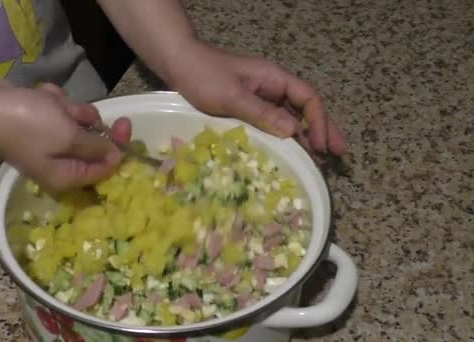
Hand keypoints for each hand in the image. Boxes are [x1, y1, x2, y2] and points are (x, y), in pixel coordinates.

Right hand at [0, 83, 131, 191]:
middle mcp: (60, 165)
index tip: (125, 122)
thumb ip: (97, 147)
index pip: (106, 168)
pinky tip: (40, 96)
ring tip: (49, 103)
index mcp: (68, 177)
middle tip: (77, 110)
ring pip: (78, 122)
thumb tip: (117, 155)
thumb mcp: (69, 137)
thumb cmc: (29, 124)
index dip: (118, 147)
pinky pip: (61, 112)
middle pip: (93, 144)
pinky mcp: (41, 125)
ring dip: (68, 108)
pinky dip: (54, 102)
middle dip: (85, 121)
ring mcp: (50, 144)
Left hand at [166, 42, 346, 160]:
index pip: (308, 99)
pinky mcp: (249, 107)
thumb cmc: (203, 75)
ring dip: (307, 137)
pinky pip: (273, 122)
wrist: (178, 63)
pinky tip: (291, 152)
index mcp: (274, 78)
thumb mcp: (232, 96)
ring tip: (322, 159)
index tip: (323, 146)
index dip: (319, 122)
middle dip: (323, 131)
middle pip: (306, 109)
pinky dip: (285, 137)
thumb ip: (261, 113)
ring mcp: (261, 97)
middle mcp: (272, 87)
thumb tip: (294, 132)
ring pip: (292, 117)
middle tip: (339, 156)